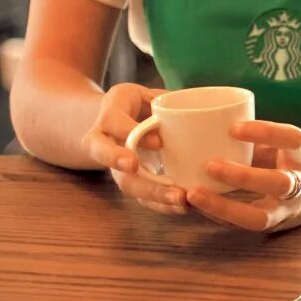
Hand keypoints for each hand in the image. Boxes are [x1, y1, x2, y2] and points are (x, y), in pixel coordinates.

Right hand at [88, 83, 185, 214]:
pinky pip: (141, 196)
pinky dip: (161, 204)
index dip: (131, 131)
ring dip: (152, 193)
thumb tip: (196, 108)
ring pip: (125, 183)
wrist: (115, 122)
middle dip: (125, 165)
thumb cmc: (135, 104)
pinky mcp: (130, 181)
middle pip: (107, 157)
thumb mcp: (143, 94)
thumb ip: (163, 100)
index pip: (114, 123)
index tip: (158, 142)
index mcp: (109, 115)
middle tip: (141, 169)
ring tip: (179, 199)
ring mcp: (115, 166)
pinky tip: (184, 207)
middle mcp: (104, 143)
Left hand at [185, 121, 300, 231]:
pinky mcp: (274, 226)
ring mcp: (289, 210)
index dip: (265, 132)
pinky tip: (199, 206)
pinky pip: (243, 226)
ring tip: (193, 194)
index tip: (233, 128)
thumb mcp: (288, 146)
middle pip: (279, 184)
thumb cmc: (296, 161)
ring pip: (260, 217)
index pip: (293, 140)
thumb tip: (213, 126)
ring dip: (224, 207)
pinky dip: (219, 216)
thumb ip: (261, 140)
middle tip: (210, 165)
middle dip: (243, 177)